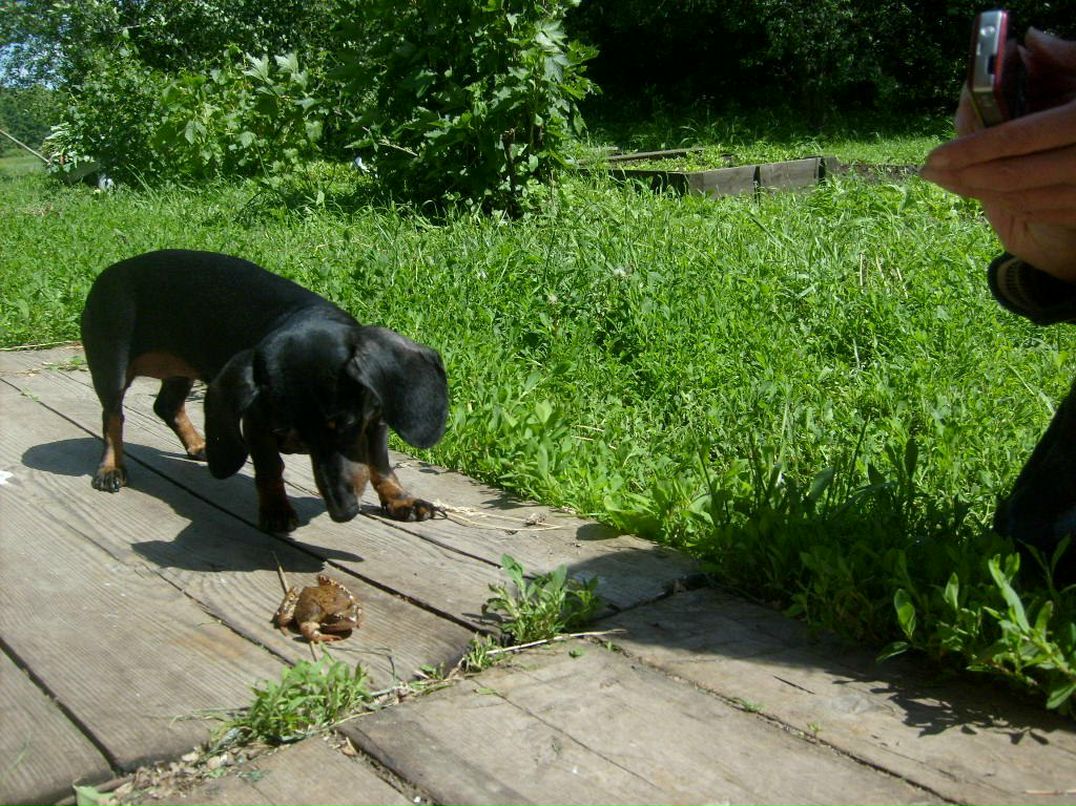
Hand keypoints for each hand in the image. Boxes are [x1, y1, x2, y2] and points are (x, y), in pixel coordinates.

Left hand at [921, 29, 1075, 280]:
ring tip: (948, 181)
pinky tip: (986, 192)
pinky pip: (1043, 211)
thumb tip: (1030, 41)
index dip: (971, 148)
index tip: (935, 155)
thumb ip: (1070, 58)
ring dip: (978, 192)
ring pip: (1023, 198)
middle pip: (1012, 176)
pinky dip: (1008, 203)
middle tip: (929, 171)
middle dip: (964, 175)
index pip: (1018, 138)